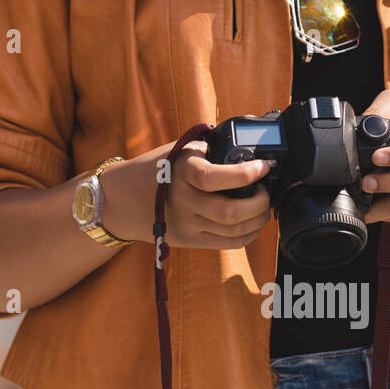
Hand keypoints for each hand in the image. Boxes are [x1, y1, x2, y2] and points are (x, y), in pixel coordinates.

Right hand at [102, 140, 272, 248]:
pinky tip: (253, 222)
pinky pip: (229, 244)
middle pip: (230, 212)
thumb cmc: (158, 168)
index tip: (263, 167)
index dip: (244, 174)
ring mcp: (187, 225)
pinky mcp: (191, 241)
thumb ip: (211, 150)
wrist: (123, 198)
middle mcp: (183, 201)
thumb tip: (250, 145)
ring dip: (258, 219)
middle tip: (265, 190)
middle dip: (259, 202)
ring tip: (263, 206)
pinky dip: (249, 234)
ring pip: (234, 231)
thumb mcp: (180, 150)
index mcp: (181, 172)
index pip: (213, 178)